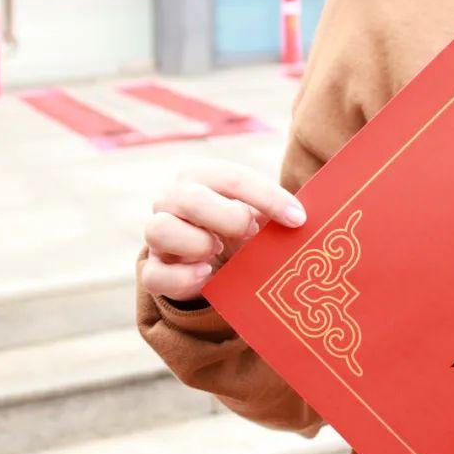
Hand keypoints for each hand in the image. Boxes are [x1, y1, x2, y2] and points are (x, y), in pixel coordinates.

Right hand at [141, 158, 306, 301]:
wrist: (208, 259)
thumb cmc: (237, 226)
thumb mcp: (256, 213)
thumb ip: (273, 211)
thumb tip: (302, 219)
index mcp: (201, 176)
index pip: (232, 177)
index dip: (268, 197)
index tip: (298, 219)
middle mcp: (172, 199)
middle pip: (190, 198)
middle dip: (229, 218)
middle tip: (251, 234)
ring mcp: (157, 233)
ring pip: (159, 230)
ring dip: (197, 243)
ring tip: (219, 250)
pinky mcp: (152, 270)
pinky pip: (155, 275)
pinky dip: (183, 278)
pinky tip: (206, 275)